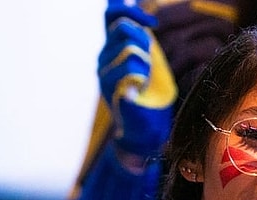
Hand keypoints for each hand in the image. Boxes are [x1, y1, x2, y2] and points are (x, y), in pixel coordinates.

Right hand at [98, 2, 175, 157]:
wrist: (145, 129)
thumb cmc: (150, 94)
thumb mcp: (148, 57)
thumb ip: (141, 34)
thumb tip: (134, 6)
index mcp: (111, 46)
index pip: (111, 13)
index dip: (132, 11)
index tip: (153, 24)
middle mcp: (103, 57)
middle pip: (121, 27)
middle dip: (143, 38)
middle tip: (150, 60)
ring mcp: (104, 74)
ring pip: (129, 50)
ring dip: (146, 62)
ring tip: (145, 79)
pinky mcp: (111, 90)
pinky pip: (130, 71)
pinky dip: (142, 78)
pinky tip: (140, 89)